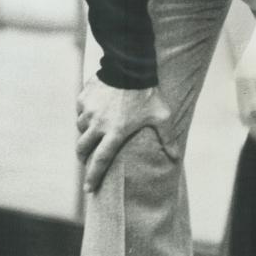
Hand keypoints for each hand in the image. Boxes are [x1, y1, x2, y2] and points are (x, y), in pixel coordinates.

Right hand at [76, 75, 171, 192]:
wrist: (131, 66)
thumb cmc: (148, 93)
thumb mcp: (162, 116)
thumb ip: (167, 137)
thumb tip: (176, 156)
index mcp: (115, 132)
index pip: (100, 161)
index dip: (93, 177)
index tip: (88, 189)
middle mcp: (98, 124)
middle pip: (83, 148)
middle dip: (83, 157)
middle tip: (86, 159)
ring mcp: (89, 110)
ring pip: (80, 128)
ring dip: (85, 132)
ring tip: (93, 132)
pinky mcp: (84, 97)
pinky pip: (80, 109)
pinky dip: (84, 112)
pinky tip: (93, 111)